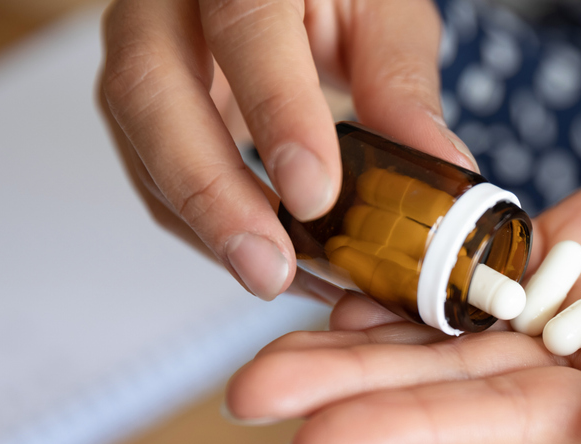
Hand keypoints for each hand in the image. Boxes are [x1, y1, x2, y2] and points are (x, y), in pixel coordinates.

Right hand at [98, 0, 475, 301]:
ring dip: (208, 227)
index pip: (245, 27)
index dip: (277, 112)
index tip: (315, 194)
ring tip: (279, 279)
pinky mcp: (141, 109)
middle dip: (210, 193)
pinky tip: (277, 264)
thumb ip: (401, 82)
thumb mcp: (382, 12)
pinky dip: (212, 232)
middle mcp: (166, 3)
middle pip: (151, 91)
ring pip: (142, 144)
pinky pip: (156, 179)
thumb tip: (440, 166)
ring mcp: (140, 51)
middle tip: (270, 266)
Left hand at [224, 108, 580, 443]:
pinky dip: (422, 269)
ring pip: (460, 327)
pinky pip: (490, 260)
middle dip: (359, 391)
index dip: (417, 434)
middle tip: (248, 393)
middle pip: (460, 387)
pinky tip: (354, 274)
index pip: (514, 431)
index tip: (316, 440)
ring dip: (367, 336)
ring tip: (268, 345)